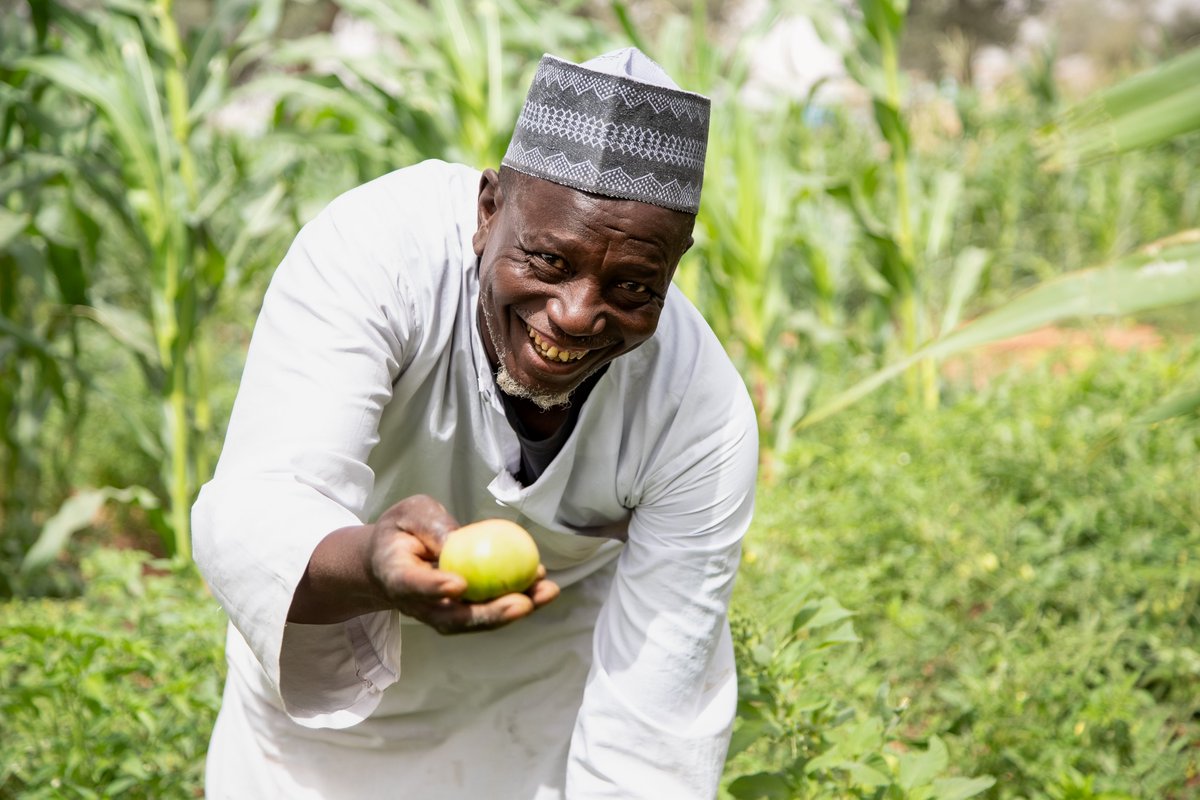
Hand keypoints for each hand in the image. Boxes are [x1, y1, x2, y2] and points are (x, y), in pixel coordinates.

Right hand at [367, 495, 559, 634]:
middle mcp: (418, 605)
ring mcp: (440, 613)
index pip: (413, 585)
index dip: (435, 588)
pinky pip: (489, 609)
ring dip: (514, 610)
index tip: (459, 584)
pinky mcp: (461, 612)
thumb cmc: (401, 530)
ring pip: (476, 620)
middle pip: (453, 618)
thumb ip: (432, 526)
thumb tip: (460, 539)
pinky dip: (518, 599)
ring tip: (547, 592)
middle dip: (490, 614)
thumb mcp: (411, 514)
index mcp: (396, 576)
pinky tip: (543, 585)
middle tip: (522, 603)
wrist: (389, 560)